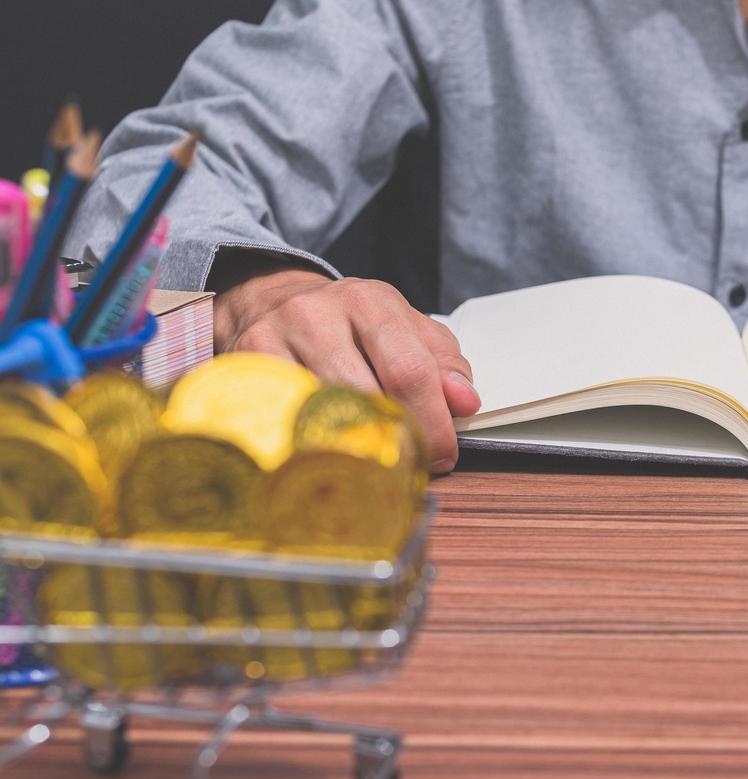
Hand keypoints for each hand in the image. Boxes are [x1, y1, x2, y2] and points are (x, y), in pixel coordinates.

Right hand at [212, 260, 479, 472]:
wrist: (273, 303)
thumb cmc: (352, 328)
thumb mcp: (408, 332)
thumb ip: (444, 365)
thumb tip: (465, 402)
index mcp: (371, 302)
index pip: (410, 370)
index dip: (432, 423)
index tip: (442, 454)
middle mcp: (319, 313)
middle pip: (365, 396)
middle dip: (396, 442)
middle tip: (407, 468)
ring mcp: (274, 337)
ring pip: (321, 414)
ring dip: (354, 452)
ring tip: (371, 468)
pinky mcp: (243, 365)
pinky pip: (282, 421)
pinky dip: (308, 448)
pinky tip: (325, 459)